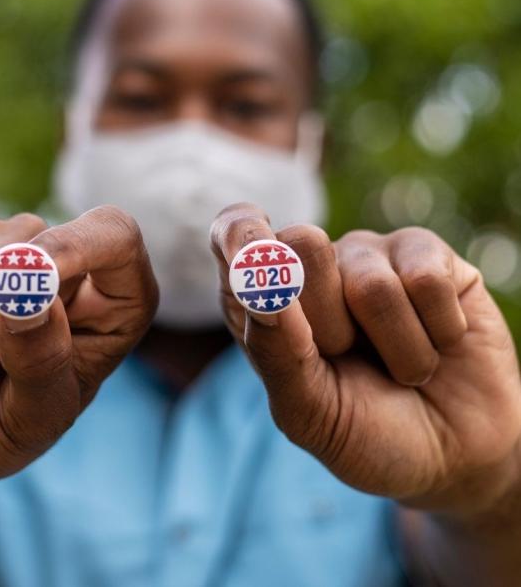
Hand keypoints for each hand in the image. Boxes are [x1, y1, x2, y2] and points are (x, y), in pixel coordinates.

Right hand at [0, 204, 156, 493]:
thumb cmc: (2, 427)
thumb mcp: (37, 418)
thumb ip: (44, 361)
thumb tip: (29, 293)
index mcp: (115, 296)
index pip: (115, 235)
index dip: (71, 252)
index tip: (33, 295)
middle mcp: (66, 256)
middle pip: (20, 266)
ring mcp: (8, 239)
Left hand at [211, 203, 520, 514]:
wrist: (453, 453)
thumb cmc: (367, 432)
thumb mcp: (307, 413)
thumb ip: (273, 353)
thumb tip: (261, 290)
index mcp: (264, 296)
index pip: (232, 233)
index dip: (240, 237)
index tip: (260, 272)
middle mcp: (311, 264)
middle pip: (301, 244)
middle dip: (328, 324)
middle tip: (347, 358)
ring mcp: (367, 254)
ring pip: (371, 284)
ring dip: (395, 349)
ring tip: (402, 368)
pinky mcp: (425, 253)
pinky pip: (427, 281)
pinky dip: (438, 334)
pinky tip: (441, 343)